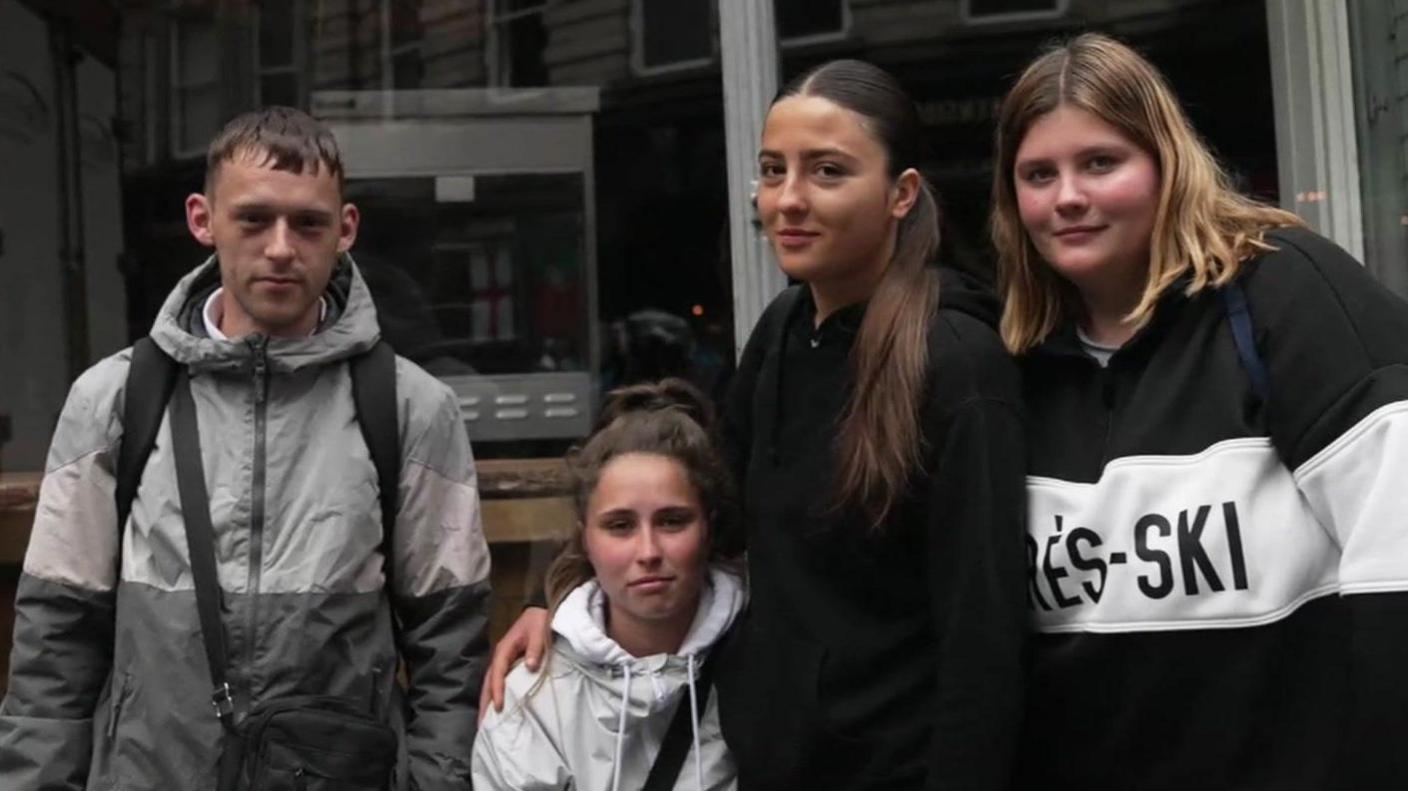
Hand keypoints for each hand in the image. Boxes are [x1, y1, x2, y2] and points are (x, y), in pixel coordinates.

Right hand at [479, 607, 548, 721]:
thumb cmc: (539, 620)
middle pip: (488, 681)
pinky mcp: (509, 663)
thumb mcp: (539, 631)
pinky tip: (496, 707)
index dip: (497, 690)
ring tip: (485, 722)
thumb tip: (529, 667)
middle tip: (482, 724)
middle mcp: (500, 655)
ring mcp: (503, 659)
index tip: (498, 706)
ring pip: (491, 683)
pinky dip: (495, 694)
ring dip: (487, 701)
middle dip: (484, 702)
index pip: (497, 672)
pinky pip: (499, 681)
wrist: (541, 611)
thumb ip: (535, 648)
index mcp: (505, 648)